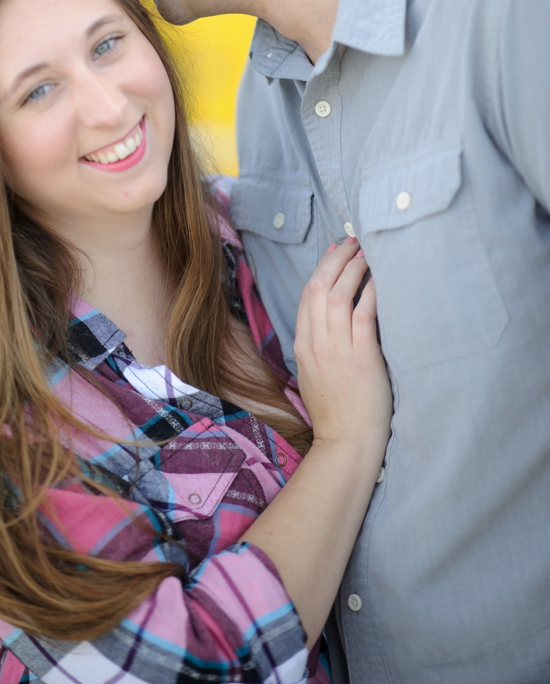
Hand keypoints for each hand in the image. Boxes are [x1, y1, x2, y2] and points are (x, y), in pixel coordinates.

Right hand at [291, 237, 391, 452]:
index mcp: (302, 346)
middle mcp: (315, 344)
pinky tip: (382, 279)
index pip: (306, 296)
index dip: (322, 268)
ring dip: (354, 268)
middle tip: (354, 242)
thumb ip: (320, 345)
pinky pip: (363, 314)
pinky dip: (371, 291)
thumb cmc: (338, 411)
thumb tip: (334, 320)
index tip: (337, 251)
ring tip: (369, 254)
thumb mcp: (316, 374)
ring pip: (338, 295)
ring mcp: (336, 350)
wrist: (346, 441)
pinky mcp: (361, 357)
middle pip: (317, 287)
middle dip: (336, 259)